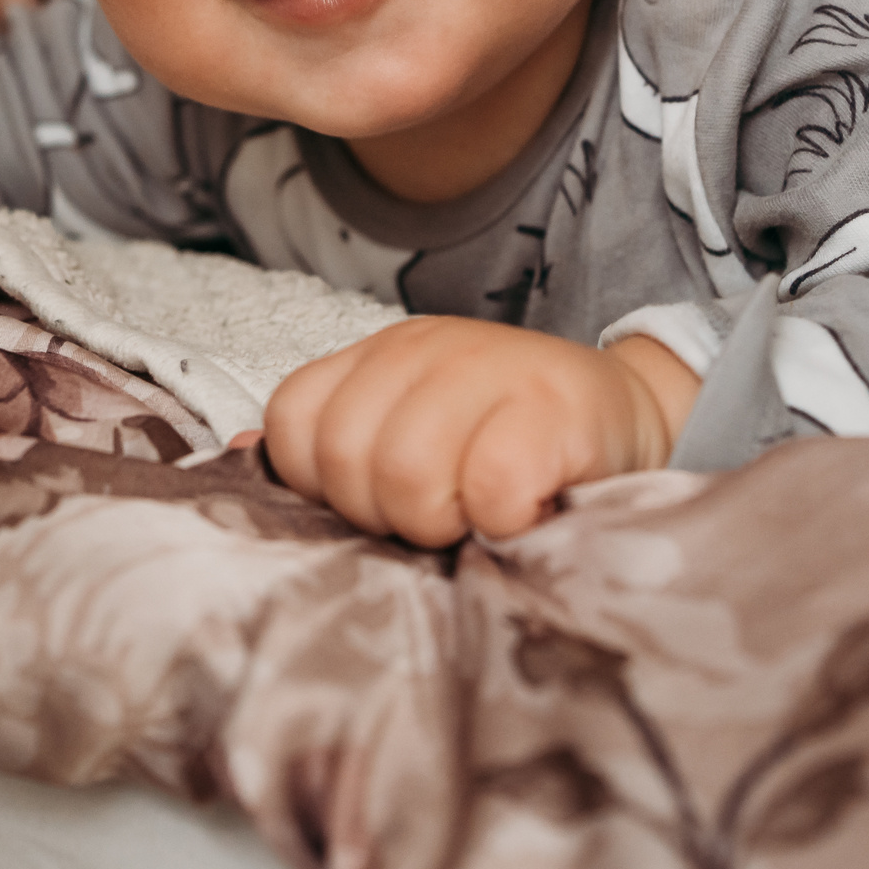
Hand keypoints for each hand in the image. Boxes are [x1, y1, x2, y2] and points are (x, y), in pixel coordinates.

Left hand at [262, 320, 699, 545]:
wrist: (634, 421)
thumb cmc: (510, 449)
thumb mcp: (413, 433)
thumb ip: (332, 447)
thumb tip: (235, 457)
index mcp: (379, 357)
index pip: (293, 422)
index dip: (324, 487)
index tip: (383, 501)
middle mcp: (424, 347)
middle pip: (343, 461)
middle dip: (386, 515)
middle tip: (445, 514)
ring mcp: (489, 368)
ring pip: (406, 478)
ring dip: (445, 521)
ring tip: (482, 515)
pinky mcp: (550, 410)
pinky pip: (488, 490)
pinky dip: (504, 521)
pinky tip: (526, 510)